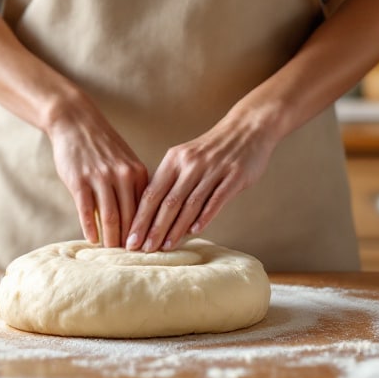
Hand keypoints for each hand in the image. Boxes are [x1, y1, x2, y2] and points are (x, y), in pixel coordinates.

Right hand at [47, 102, 148, 246]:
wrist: (76, 122)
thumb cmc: (102, 145)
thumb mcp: (124, 161)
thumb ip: (133, 186)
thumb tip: (139, 217)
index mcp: (137, 172)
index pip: (146, 210)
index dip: (147, 231)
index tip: (148, 249)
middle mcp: (122, 175)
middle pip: (130, 218)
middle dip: (131, 241)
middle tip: (130, 259)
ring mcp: (100, 178)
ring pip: (110, 217)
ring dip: (111, 239)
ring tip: (111, 253)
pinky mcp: (79, 180)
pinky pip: (86, 210)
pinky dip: (90, 228)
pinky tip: (92, 239)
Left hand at [126, 116, 275, 251]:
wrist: (248, 128)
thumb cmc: (212, 149)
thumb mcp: (185, 157)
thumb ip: (171, 181)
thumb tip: (152, 214)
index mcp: (174, 159)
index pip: (152, 193)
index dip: (140, 218)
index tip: (131, 238)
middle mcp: (191, 164)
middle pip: (168, 201)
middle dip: (154, 228)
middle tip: (144, 249)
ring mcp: (213, 169)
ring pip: (190, 204)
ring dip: (177, 228)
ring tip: (166, 246)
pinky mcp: (234, 176)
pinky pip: (216, 200)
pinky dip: (205, 216)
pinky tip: (195, 231)